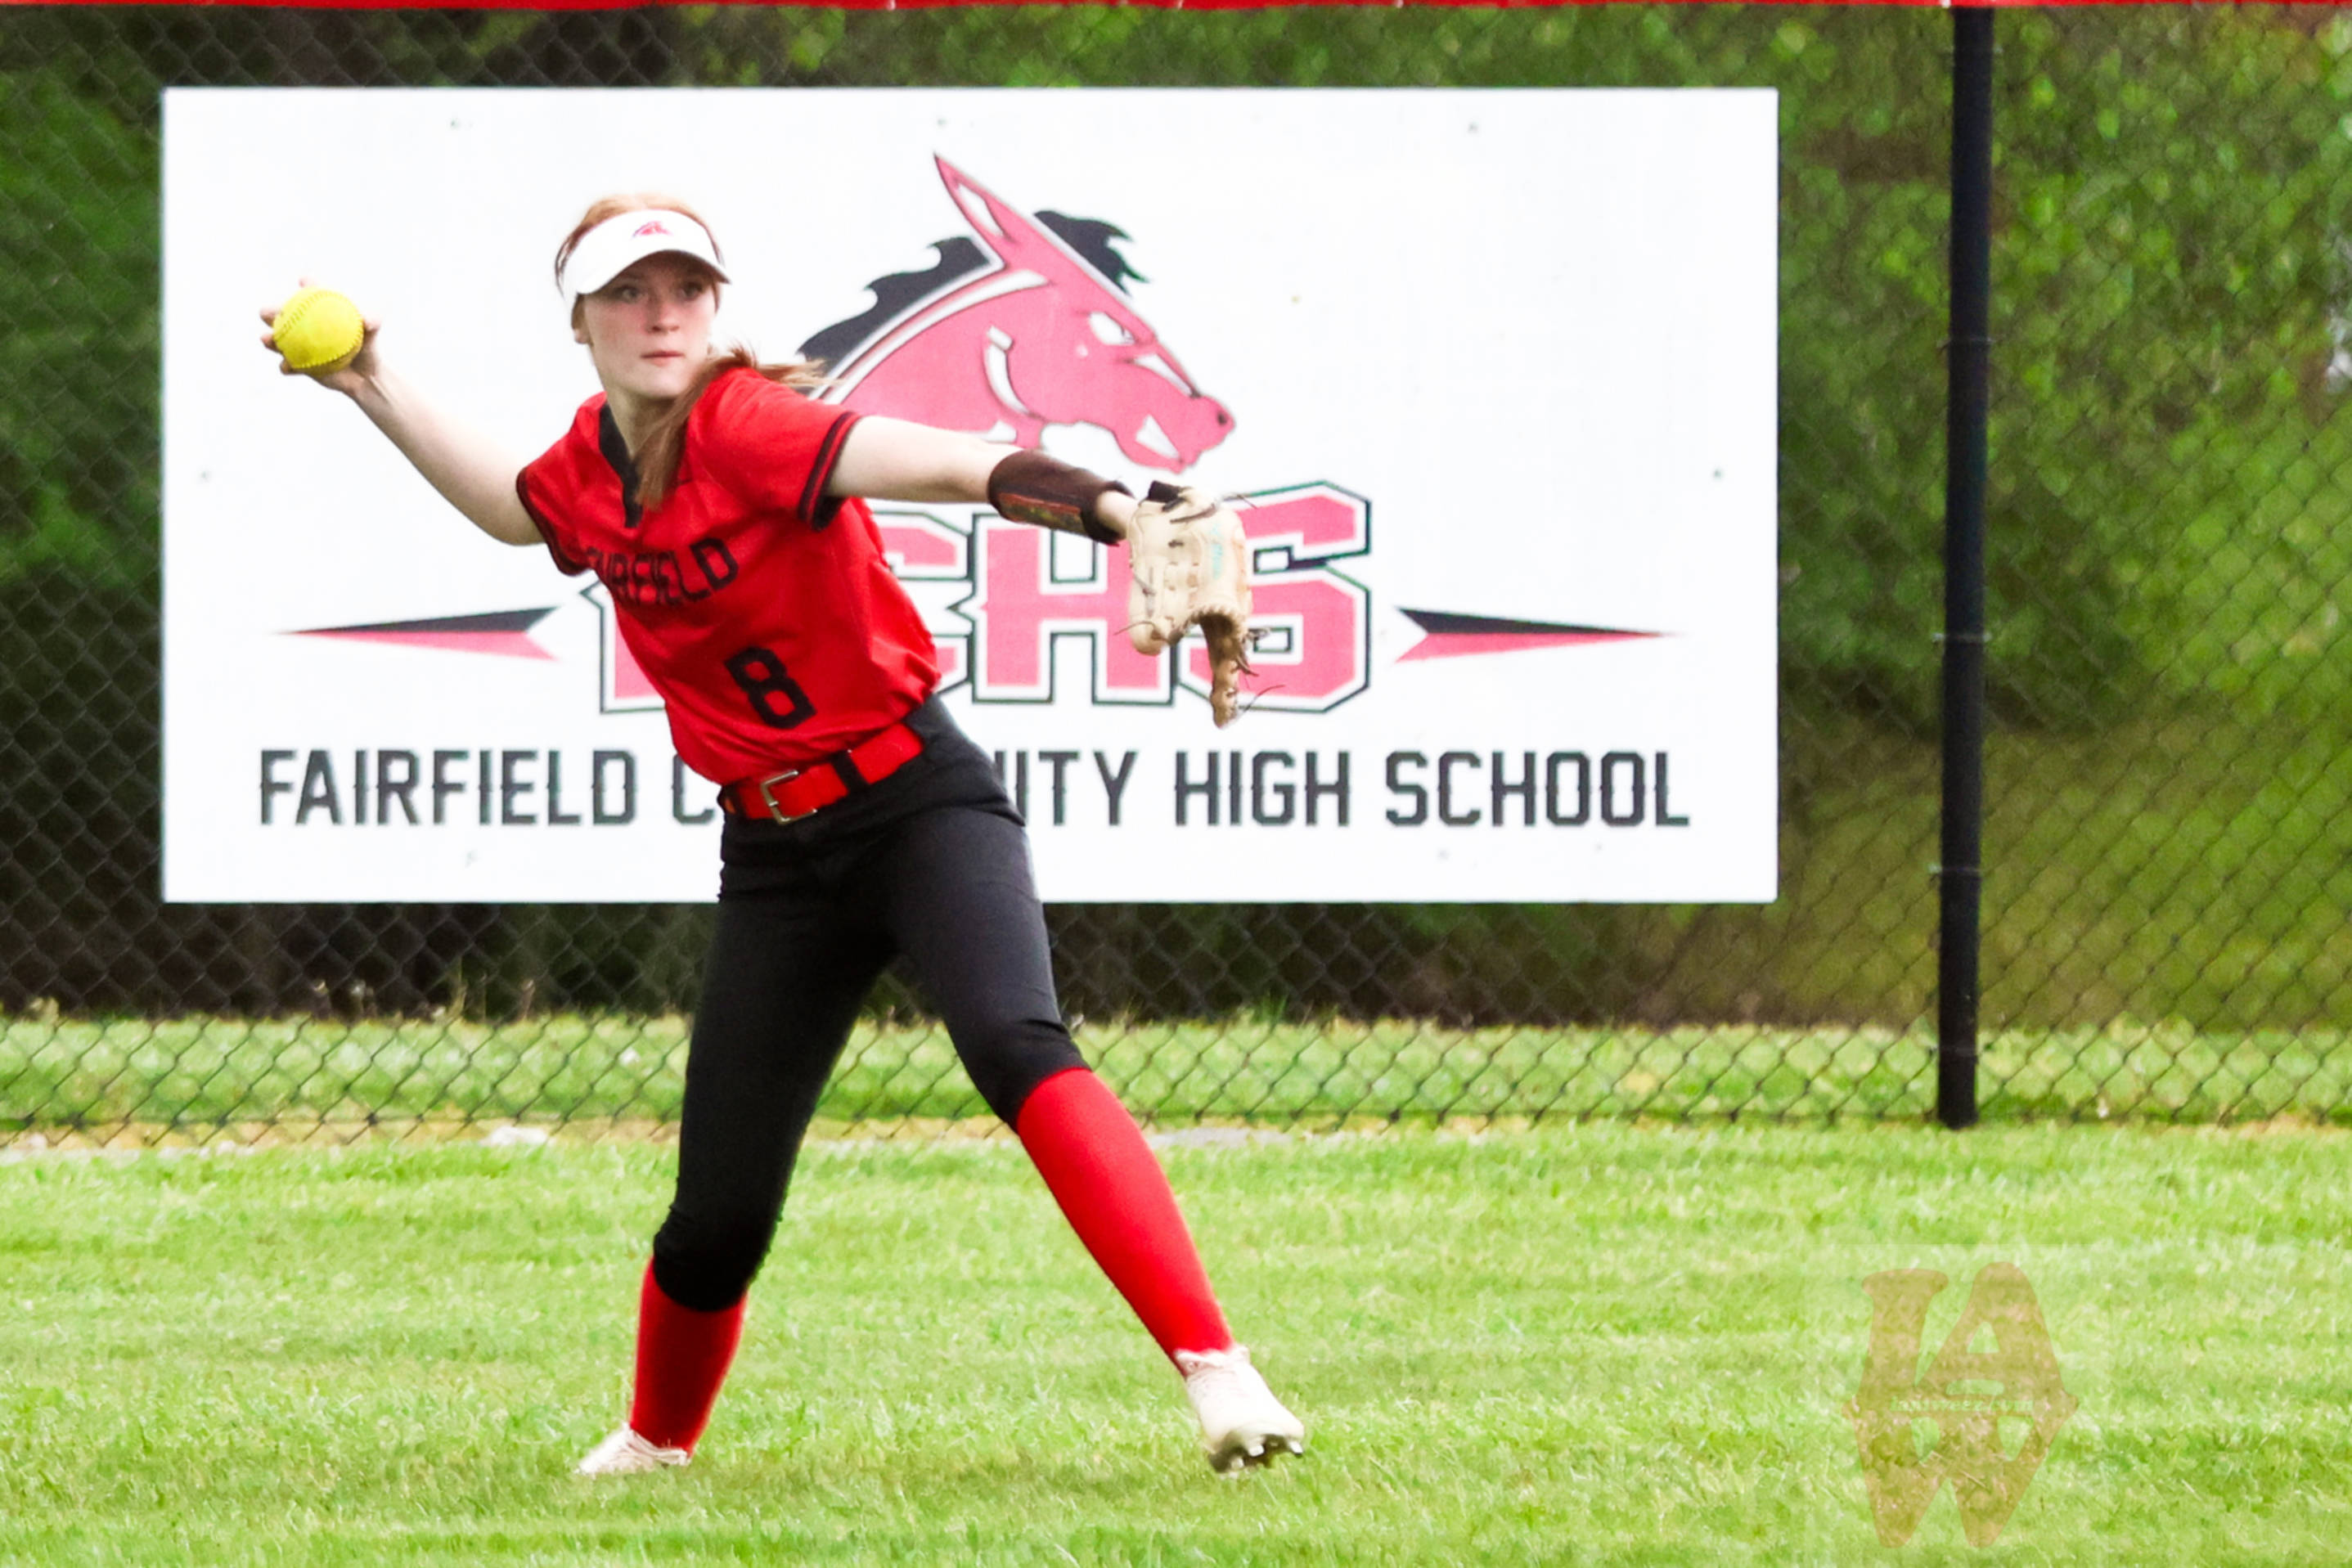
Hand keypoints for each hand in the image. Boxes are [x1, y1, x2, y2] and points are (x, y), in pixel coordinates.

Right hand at [258, 275, 380, 395]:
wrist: (364, 374)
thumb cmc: (368, 346)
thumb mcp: (373, 333)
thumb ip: (372, 322)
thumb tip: (368, 319)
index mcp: (314, 309)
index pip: (309, 290)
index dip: (307, 282)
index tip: (306, 281)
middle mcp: (300, 324)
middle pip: (278, 314)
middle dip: (269, 311)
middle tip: (270, 313)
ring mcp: (295, 344)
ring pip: (276, 340)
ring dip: (269, 340)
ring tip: (268, 339)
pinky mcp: (296, 365)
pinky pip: (287, 367)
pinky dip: (286, 366)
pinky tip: (289, 367)